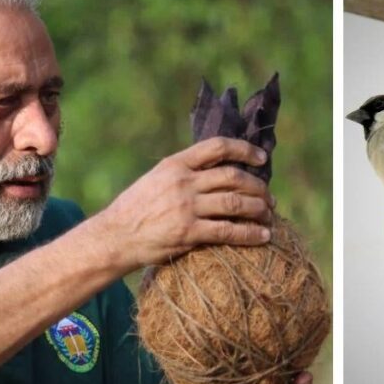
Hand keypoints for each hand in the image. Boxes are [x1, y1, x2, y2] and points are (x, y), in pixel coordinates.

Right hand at [94, 138, 274, 270]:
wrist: (114, 237)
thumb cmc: (136, 209)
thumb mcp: (156, 179)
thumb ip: (184, 173)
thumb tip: (218, 172)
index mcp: (175, 164)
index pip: (217, 147)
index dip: (244, 150)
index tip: (261, 158)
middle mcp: (182, 182)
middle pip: (233, 177)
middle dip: (257, 187)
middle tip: (269, 197)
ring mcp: (186, 207)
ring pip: (235, 203)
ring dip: (258, 209)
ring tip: (269, 215)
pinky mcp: (188, 232)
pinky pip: (228, 231)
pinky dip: (250, 233)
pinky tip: (263, 235)